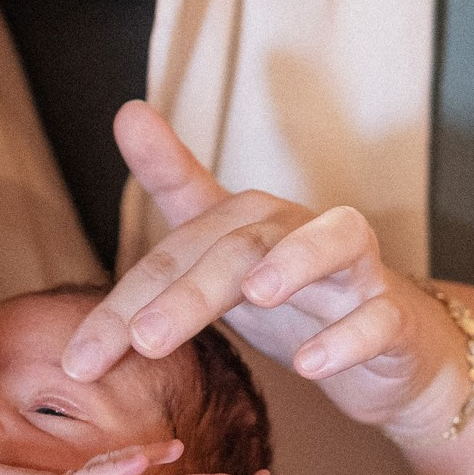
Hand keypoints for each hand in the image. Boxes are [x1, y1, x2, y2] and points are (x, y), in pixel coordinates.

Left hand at [62, 102, 472, 441]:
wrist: (393, 348)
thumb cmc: (296, 297)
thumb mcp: (224, 252)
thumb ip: (174, 190)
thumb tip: (128, 111)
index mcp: (247, 221)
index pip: (174, 254)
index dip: (125, 299)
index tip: (79, 352)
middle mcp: (298, 230)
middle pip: (236, 248)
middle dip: (185, 295)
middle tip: (139, 342)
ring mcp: (353, 269)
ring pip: (328, 248)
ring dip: (293, 264)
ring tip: (255, 295)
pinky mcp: (394, 314)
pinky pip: (377, 317)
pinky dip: (347, 336)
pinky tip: (313, 363)